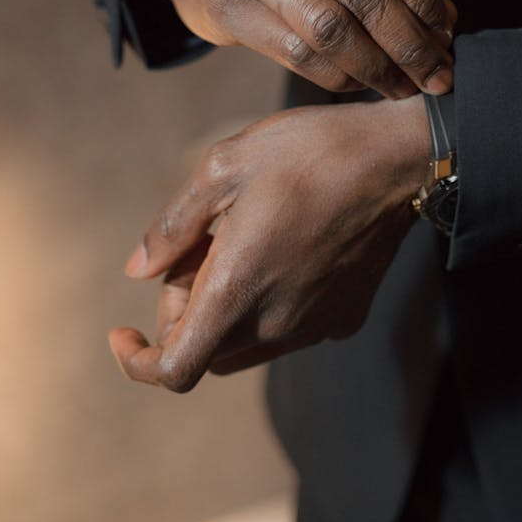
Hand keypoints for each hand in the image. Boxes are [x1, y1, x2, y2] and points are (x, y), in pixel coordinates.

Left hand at [109, 97, 431, 390]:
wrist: (398, 157)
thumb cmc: (308, 152)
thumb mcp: (223, 167)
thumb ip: (172, 226)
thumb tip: (138, 270)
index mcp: (237, 290)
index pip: (174, 369)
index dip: (136, 363)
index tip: (123, 331)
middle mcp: (276, 324)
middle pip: (205, 350)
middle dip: (184, 311)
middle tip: (198, 246)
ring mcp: (314, 327)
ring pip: (245, 344)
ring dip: (225, 311)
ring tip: (239, 243)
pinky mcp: (344, 318)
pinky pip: (287, 331)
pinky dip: (265, 306)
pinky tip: (280, 249)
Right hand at [137, 0, 455, 98]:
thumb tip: (445, 22)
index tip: (445, 34)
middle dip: (408, 42)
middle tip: (435, 74)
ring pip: (329, 27)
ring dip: (375, 67)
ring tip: (401, 86)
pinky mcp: (221, 2)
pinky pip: (296, 51)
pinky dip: (337, 76)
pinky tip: (357, 81)